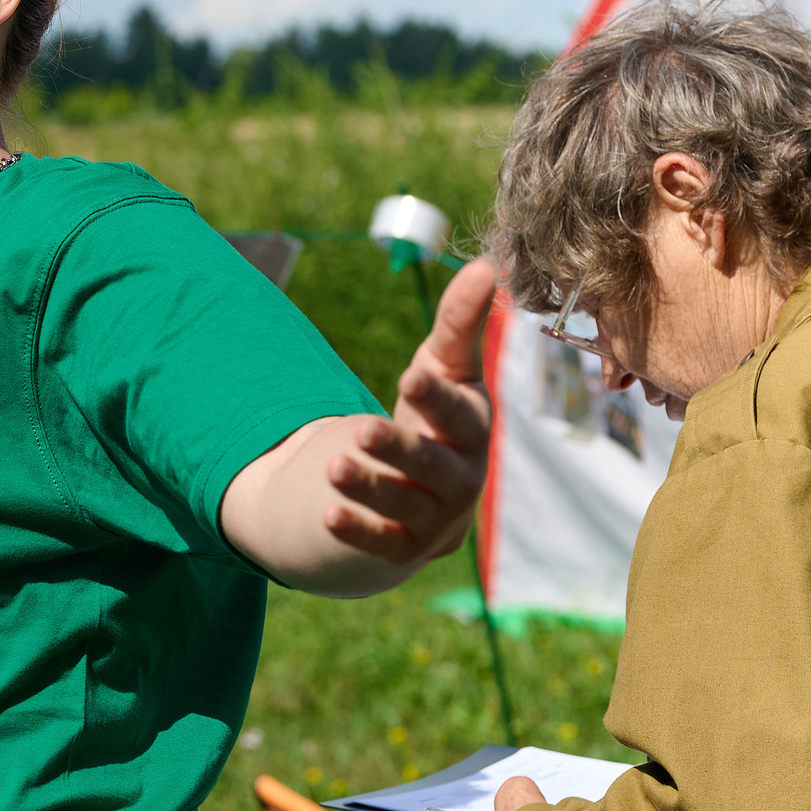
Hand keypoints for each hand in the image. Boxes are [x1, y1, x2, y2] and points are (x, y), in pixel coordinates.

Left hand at [315, 258, 496, 563]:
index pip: (462, 415)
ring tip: (332, 466)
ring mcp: (435, 517)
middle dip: (400, 448)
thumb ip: (458, 322)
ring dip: (370, 487)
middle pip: (434, 465)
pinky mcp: (404, 547)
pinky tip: (325, 515)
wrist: (424, 491)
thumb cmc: (435, 414)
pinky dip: (356, 531)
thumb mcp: (442, 366)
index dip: (438, 397)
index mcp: (474, 430)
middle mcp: (463, 478)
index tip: (411, 373)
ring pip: (404, 504)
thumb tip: (484, 263)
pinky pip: (382, 542)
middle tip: (363, 429)